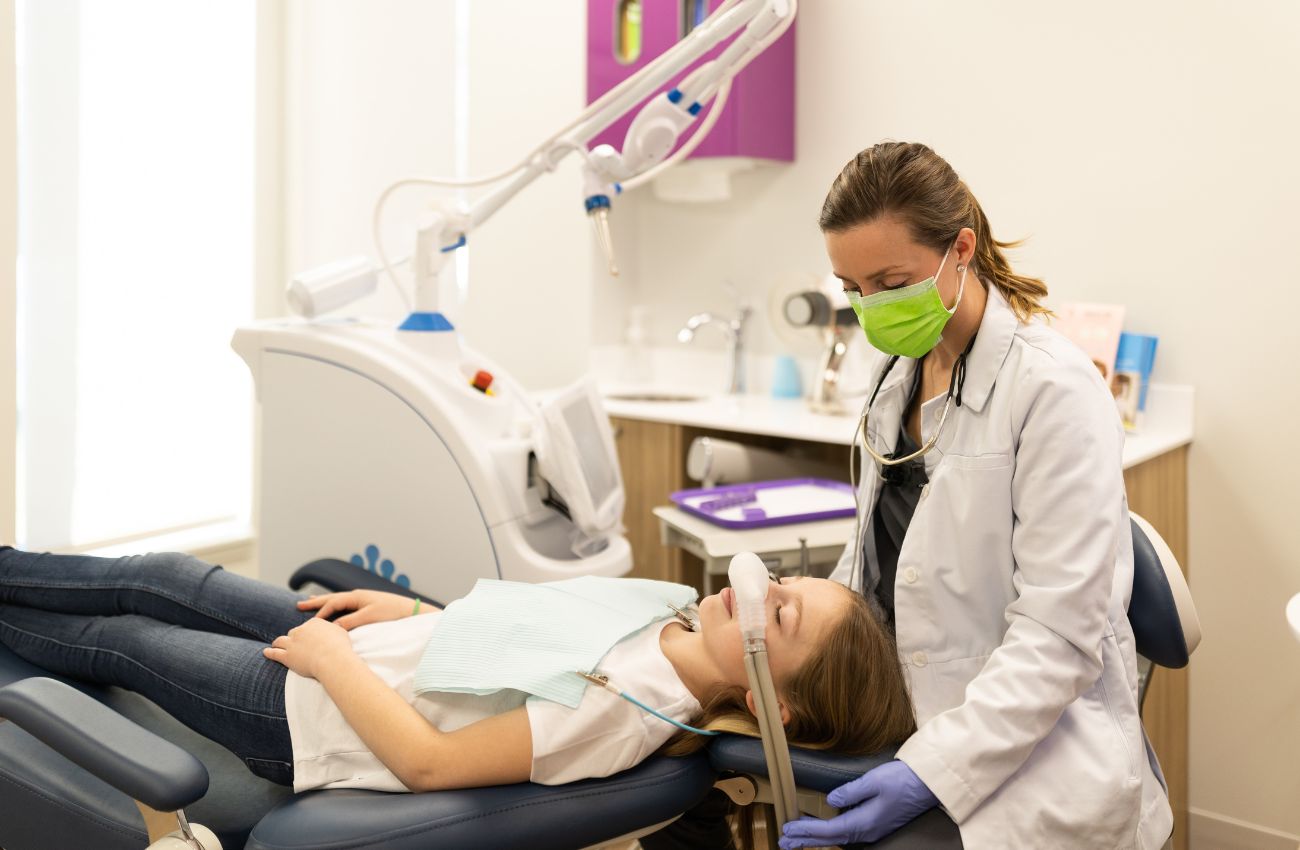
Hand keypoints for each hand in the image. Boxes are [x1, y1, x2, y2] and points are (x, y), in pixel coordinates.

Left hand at [263, 618, 354, 678]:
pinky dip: (269, 653)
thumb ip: (335, 629)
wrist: (332, 659)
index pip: (308, 626)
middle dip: (294, 638)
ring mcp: (292, 643)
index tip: (308, 638)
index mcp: (314, 622)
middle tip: (294, 644)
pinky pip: (274, 653)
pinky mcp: (286, 656)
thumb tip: (335, 628)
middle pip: (294, 632)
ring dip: (277, 643)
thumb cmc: (340, 647)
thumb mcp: (341, 632)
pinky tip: (265, 653)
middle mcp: (301, 630)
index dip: (307, 633)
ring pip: (280, 641)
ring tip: (275, 645)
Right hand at [296, 589, 419, 629]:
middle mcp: (358, 595)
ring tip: (311, 601)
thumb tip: (332, 627)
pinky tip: (334, 608)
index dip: (321, 613)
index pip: (333, 603)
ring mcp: (362, 599)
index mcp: (357, 596)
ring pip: (338, 600)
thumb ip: (350, 621)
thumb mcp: (369, 617)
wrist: (411, 611)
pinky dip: (335, 606)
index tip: (311, 624)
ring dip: (324, 602)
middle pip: (332, 598)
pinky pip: (345, 605)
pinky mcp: (367, 605)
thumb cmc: (391, 613)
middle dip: (316, 602)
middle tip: (299, 604)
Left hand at [779, 760, 938, 848]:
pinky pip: (847, 832)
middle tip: (783, 841)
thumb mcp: (874, 781)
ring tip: (796, 838)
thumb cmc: (902, 780)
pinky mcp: (876, 823)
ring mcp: (872, 829)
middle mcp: (867, 830)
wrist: (928, 784)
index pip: (828, 830)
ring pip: (837, 837)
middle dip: (805, 840)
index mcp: (865, 822)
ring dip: (815, 837)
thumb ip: (850, 791)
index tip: (787, 828)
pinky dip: (829, 833)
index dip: (806, 830)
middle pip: (830, 838)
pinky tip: (822, 831)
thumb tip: (831, 800)